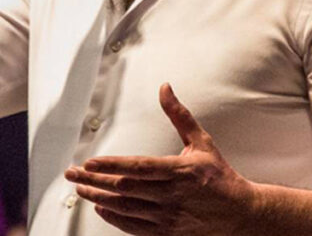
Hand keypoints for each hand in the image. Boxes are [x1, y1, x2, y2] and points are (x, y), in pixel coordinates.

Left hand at [65, 83, 257, 234]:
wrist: (239, 213)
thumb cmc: (219, 176)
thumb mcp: (202, 142)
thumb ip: (179, 116)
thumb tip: (165, 89)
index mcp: (179, 170)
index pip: (138, 167)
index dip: (111, 165)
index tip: (89, 162)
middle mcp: (171, 195)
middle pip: (124, 188)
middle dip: (94, 181)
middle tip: (72, 175)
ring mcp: (168, 216)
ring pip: (125, 208)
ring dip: (99, 199)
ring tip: (81, 190)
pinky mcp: (167, 231)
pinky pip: (134, 226)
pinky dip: (114, 218)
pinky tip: (101, 209)